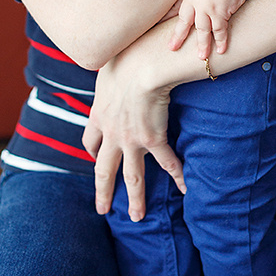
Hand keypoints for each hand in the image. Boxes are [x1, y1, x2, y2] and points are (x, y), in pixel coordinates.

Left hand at [82, 49, 185, 220]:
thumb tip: (109, 61)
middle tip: (103, 209)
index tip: (95, 156)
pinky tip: (184, 190)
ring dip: (135, 199)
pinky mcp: (153, 139)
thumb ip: (108, 74)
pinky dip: (177, 177)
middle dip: (104, 191)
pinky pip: (167, 163)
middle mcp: (112, 134)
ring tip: (137, 217)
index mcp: (99, 116)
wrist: (142, 67)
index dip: (94, 151)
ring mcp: (132, 140)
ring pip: (132, 176)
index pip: (91, 141)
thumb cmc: (126, 58)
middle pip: (104, 169)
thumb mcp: (107, 66)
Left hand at [168, 0, 247, 57]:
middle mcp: (195, 1)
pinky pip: (220, 30)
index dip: (168, 19)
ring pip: (203, 30)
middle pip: (185, 23)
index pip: (176, 9)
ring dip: (203, 44)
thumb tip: (197, 5)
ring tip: (201, 56)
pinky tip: (221, 49)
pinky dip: (221, 40)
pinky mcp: (220, 11)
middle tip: (172, 48)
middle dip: (178, 36)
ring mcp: (207, 7)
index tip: (158, 26)